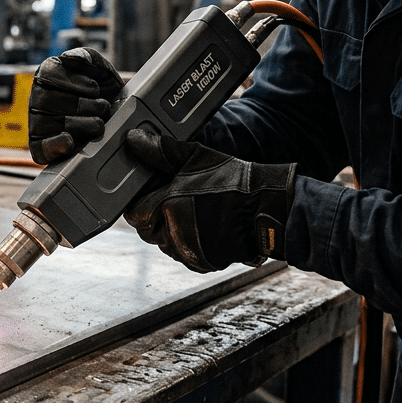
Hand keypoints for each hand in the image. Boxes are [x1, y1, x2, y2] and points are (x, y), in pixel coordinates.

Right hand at [28, 47, 123, 164]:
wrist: (116, 119)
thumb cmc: (105, 92)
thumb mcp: (101, 69)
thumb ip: (87, 57)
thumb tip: (68, 58)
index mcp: (46, 75)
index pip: (50, 75)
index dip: (77, 83)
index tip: (95, 89)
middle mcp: (37, 99)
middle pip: (51, 100)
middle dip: (85, 105)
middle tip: (102, 107)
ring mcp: (37, 124)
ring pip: (55, 123)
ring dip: (85, 124)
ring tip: (98, 123)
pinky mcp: (40, 148)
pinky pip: (42, 148)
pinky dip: (57, 144)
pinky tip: (70, 141)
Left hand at [122, 128, 294, 272]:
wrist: (267, 208)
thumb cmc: (233, 181)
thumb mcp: (196, 157)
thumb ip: (161, 151)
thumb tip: (134, 140)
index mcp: (168, 206)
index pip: (134, 213)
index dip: (141, 203)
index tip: (151, 196)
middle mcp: (175, 233)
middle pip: (146, 230)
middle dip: (153, 217)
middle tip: (171, 202)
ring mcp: (189, 251)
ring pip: (164, 243)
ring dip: (169, 231)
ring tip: (190, 213)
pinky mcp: (202, 263)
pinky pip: (183, 254)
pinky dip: (186, 244)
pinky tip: (201, 227)